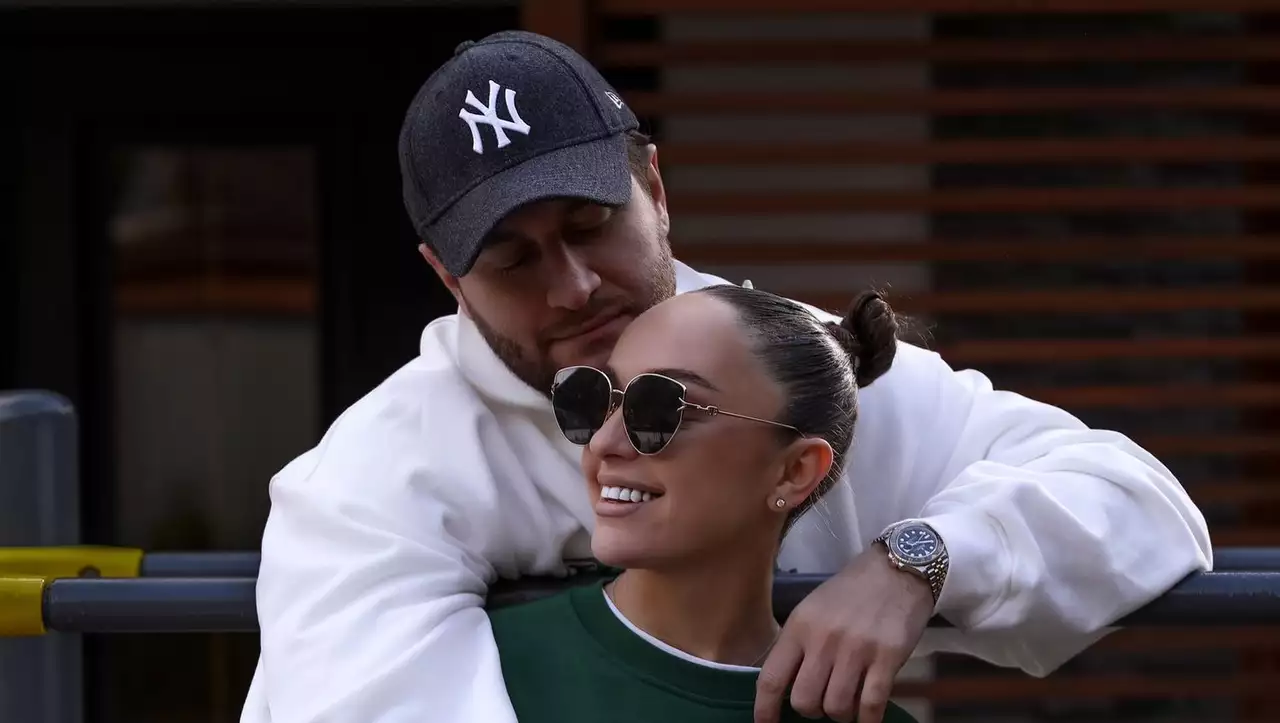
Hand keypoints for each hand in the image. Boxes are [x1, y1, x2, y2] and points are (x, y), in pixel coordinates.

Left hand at [754, 547, 934, 722]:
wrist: (896, 569)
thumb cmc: (850, 592)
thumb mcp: (812, 610)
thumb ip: (798, 646)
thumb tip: (785, 688)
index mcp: (799, 627)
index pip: (771, 679)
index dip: (765, 710)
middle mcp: (823, 640)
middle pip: (804, 701)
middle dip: (811, 711)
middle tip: (822, 701)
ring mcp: (856, 650)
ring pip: (837, 707)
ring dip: (841, 714)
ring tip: (847, 701)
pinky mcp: (887, 658)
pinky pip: (871, 705)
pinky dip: (867, 719)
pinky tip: (867, 715)